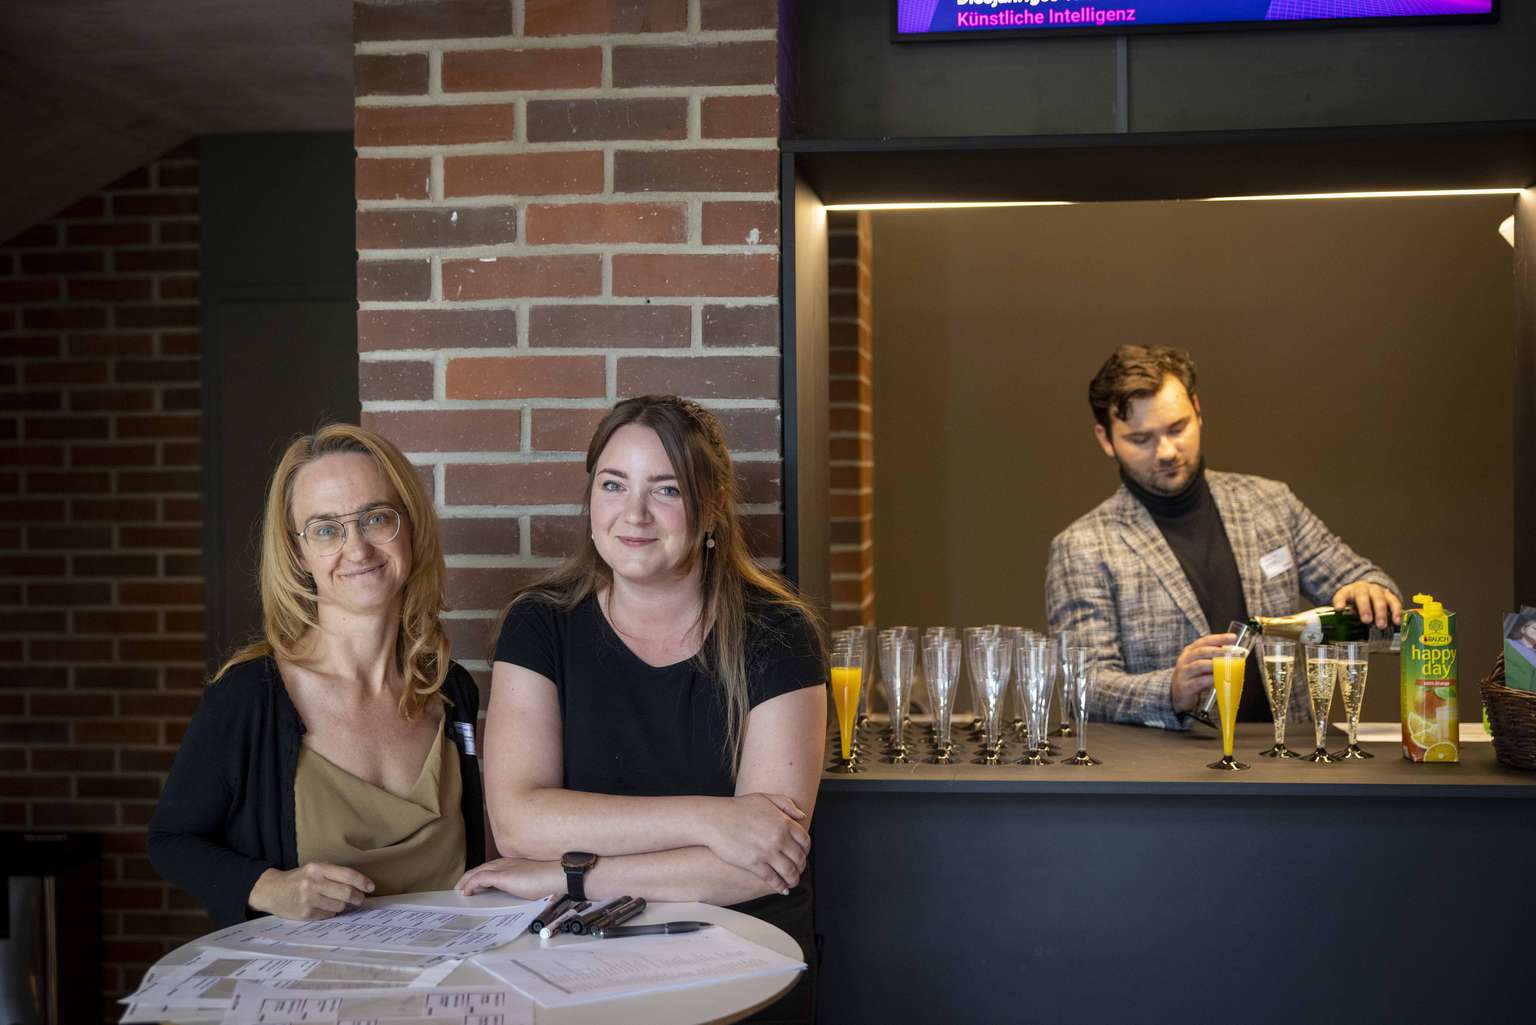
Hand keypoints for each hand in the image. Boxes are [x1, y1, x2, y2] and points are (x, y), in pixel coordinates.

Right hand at [248, 863, 372, 919]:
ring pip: (339, 906)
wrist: (272, 890)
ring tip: (339, 902)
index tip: (370, 887)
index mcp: (317, 869)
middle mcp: (313, 883)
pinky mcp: (305, 914)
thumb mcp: (314, 869)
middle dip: (357, 897)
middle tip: (360, 899)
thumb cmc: (298, 878)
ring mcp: (309, 900)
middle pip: (346, 893)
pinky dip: (331, 912)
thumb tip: (359, 884)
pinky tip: (325, 908)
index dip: (362, 882)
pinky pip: (328, 915)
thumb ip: (333, 874)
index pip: (347, 875)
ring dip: (343, 906)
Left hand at [456, 857, 558, 898]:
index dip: (481, 874)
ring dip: (466, 881)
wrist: (557, 874)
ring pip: (477, 872)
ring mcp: (503, 868)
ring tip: (460, 891)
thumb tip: (519, 895)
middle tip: (461, 887)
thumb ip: (521, 885)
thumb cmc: (551, 880)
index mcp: (514, 863)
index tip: (476, 884)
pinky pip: (479, 879)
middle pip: (481, 867)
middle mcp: (506, 862)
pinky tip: (466, 893)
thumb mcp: (533, 882)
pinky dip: (470, 885)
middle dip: (469, 877)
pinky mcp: (502, 876)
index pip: (492, 867)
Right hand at [707, 793, 809, 894]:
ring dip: (793, 879)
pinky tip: (781, 888)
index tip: (803, 854)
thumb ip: (786, 805)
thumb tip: (803, 816)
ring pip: (789, 871)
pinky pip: (772, 879)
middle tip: (799, 871)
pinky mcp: (754, 863)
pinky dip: (779, 886)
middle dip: (801, 867)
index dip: (806, 850)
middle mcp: (778, 837)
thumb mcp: (764, 798)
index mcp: (783, 822)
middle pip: (799, 858)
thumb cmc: (737, 808)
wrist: (715, 819)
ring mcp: (766, 851)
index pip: (805, 841)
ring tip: (792, 882)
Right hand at [1170, 633, 1236, 712]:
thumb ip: (1214, 658)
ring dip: (1214, 664)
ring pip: (1199, 665)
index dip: (1219, 638)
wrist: (1176, 693)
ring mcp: (1184, 673)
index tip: (1232, 637)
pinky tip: (1219, 680)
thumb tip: (1234, 654)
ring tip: (1226, 666)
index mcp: (1190, 651)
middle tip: (1231, 652)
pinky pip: (1199, 682)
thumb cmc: (1194, 676)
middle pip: (1201, 651)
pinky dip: (1211, 680)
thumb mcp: (1201, 664)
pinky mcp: (1185, 686)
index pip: (1204, 641)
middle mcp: (1185, 659)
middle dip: (1218, 651)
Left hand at [1332, 581, 1402, 628]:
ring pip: (1380, 599)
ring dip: (1381, 612)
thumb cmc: (1354, 600)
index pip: (1342, 595)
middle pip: (1364, 596)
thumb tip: (1334, 623)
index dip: (1340, 601)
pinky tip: (1397, 622)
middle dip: (1365, 609)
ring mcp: (1378, 591)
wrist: (1368, 589)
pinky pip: (1394, 602)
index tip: (1339, 609)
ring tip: (1381, 625)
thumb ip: (1341, 611)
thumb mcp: (1344, 603)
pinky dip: (1396, 612)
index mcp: (1349, 591)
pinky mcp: (1390, 596)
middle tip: (1366, 621)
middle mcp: (1364, 588)